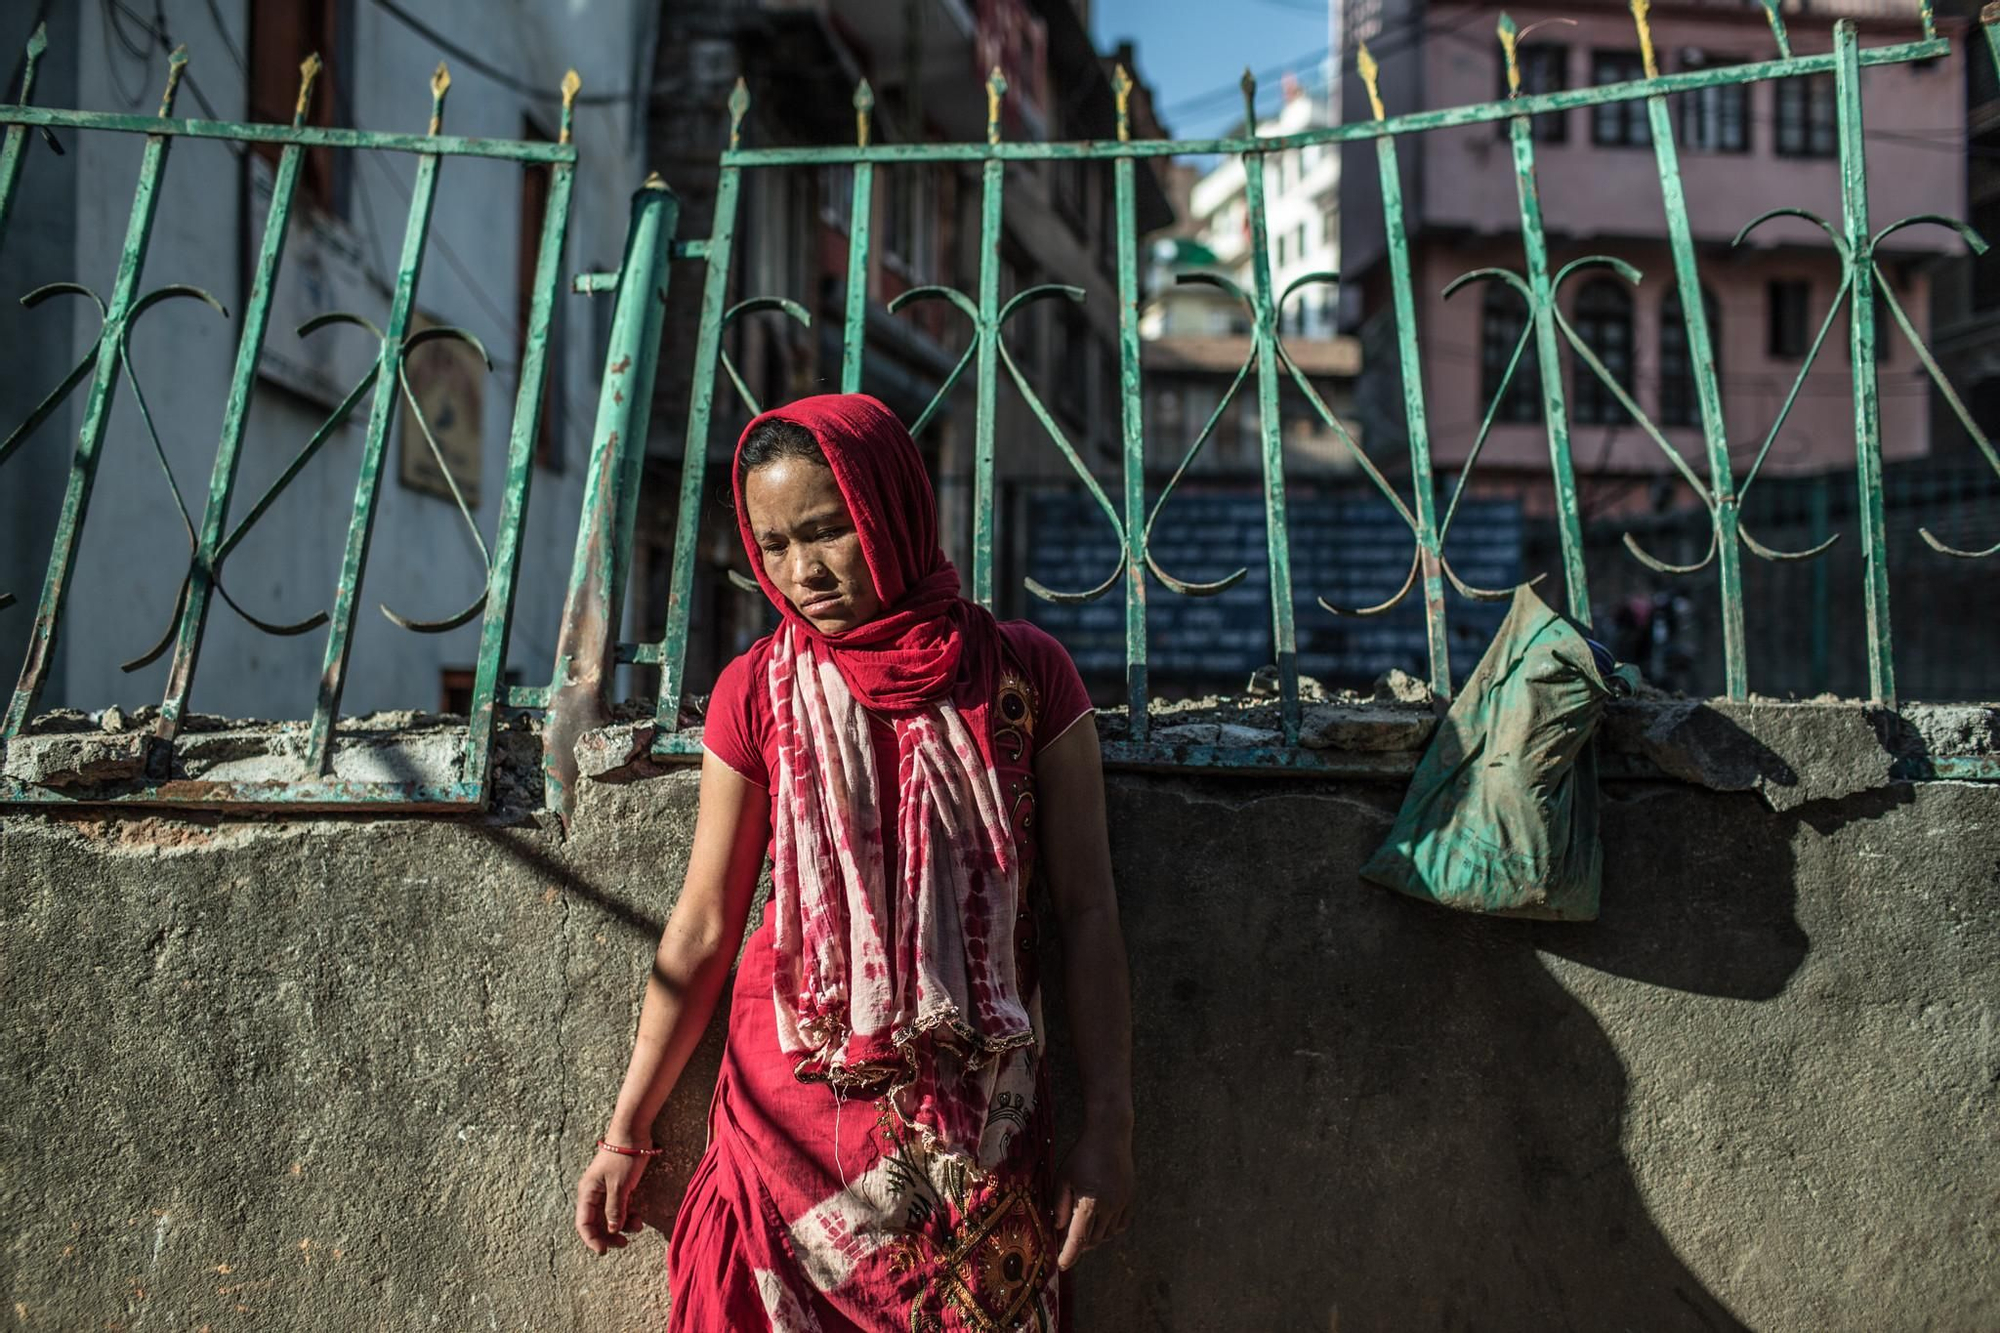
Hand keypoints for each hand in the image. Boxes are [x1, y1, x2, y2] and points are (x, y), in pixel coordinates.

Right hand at [575, 1145, 650, 1254]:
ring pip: (610, 1216)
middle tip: (624, 1244)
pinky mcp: (618, 1187)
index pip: (584, 1223)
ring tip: (638, 1226)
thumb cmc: (623, 1158)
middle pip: (596, 1223)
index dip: (592, 1239)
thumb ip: (615, 1209)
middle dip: (609, 1235)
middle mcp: (594, 1194)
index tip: (604, 1251)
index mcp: (588, 1193)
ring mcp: (606, 1190)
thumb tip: (612, 1230)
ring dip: (623, 1225)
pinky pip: (620, 1207)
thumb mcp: (620, 1186)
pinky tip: (638, 1217)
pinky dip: (628, 1214)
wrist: (633, 1133)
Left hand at [1054, 1122, 1133, 1270]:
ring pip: (1108, 1234)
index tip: (1062, 1266)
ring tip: (1082, 1232)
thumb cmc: (1082, 1154)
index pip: (1078, 1239)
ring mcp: (1122, 1203)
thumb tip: (1059, 1228)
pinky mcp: (1129, 1198)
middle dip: (1080, 1246)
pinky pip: (1121, 1224)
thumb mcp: (1063, 1176)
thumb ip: (1060, 1203)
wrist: (1110, 1135)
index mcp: (1090, 1202)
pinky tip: (1100, 1224)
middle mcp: (1109, 1207)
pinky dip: (1110, 1230)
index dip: (1069, 1255)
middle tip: (1065, 1242)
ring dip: (1094, 1238)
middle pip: (1093, 1239)